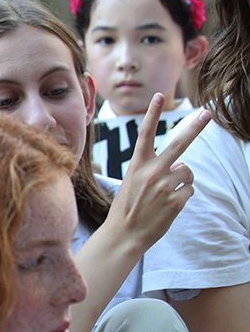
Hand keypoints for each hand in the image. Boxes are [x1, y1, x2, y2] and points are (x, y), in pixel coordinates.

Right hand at [107, 94, 210, 252]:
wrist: (124, 234)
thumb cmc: (127, 208)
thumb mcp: (132, 183)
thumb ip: (154, 169)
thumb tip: (183, 165)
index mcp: (137, 165)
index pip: (145, 134)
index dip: (152, 113)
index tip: (159, 96)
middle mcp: (152, 171)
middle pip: (179, 143)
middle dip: (195, 127)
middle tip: (207, 113)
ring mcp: (165, 186)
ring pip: (187, 172)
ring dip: (182, 180)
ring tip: (165, 195)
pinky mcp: (176, 200)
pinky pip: (190, 190)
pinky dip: (183, 196)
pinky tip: (168, 205)